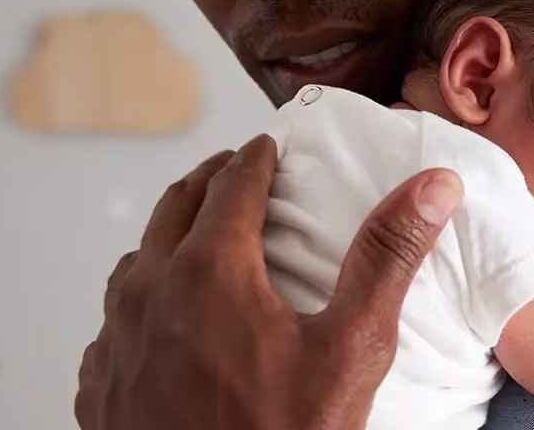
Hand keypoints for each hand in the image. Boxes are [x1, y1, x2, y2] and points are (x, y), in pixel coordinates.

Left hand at [75, 135, 463, 429]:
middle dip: (208, 182)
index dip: (255, 159)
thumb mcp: (352, 346)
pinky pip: (114, 325)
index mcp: (210, 272)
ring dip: (168, 238)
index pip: (231, 185)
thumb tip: (431, 187)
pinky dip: (141, 302)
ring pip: (135, 263)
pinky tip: (165, 322)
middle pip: (172, 209)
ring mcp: (117, 343)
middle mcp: (149, 295)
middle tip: (235, 172)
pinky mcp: (102, 387)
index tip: (268, 146)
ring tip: (199, 239)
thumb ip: (387, 257)